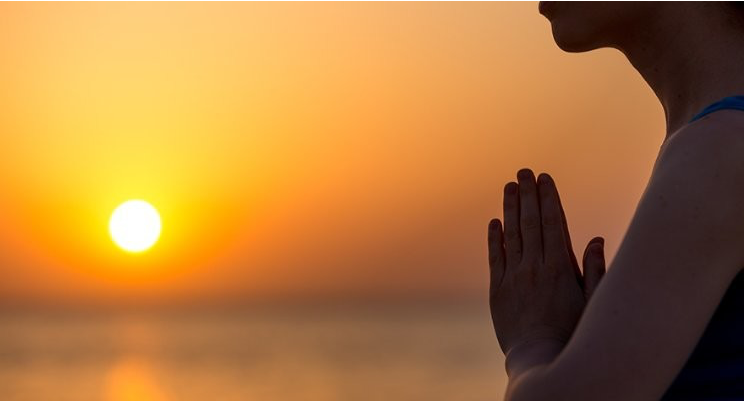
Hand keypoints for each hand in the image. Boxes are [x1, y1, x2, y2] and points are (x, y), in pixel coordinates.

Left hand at [488, 169, 605, 357]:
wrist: (540, 360)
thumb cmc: (573, 333)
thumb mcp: (592, 301)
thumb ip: (594, 269)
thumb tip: (595, 239)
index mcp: (560, 267)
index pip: (554, 223)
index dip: (549, 198)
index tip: (545, 179)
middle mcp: (534, 267)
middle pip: (531, 223)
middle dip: (529, 195)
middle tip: (524, 172)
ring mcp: (513, 277)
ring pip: (511, 235)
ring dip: (510, 209)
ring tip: (509, 187)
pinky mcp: (497, 290)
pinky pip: (495, 258)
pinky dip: (495, 238)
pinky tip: (494, 222)